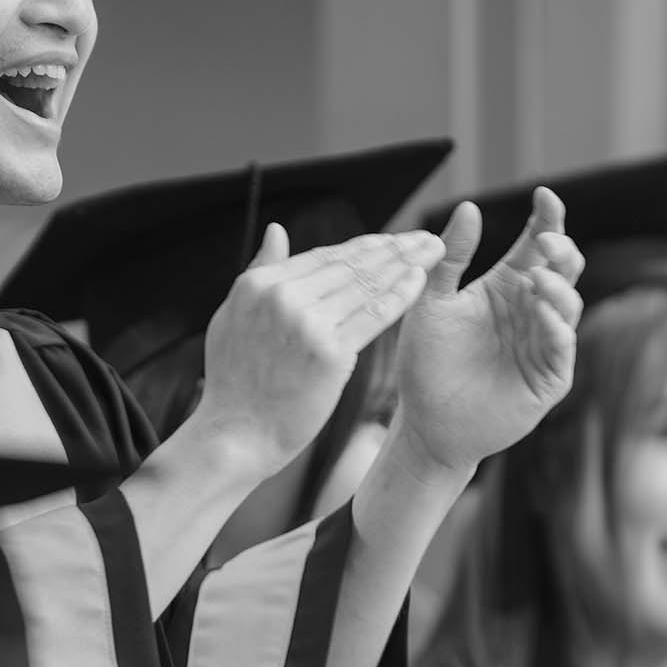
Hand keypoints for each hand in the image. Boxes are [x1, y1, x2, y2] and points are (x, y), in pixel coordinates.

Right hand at [186, 227, 441, 482]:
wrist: (235, 437)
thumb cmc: (233, 385)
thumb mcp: (232, 316)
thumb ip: (259, 271)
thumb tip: (277, 230)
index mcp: (258, 284)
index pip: (323, 257)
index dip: (364, 246)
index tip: (392, 241)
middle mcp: (281, 296)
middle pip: (349, 264)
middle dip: (393, 247)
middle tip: (427, 236)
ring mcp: (306, 323)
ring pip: (366, 284)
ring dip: (405, 263)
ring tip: (433, 250)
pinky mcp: (329, 352)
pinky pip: (373, 315)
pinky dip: (400, 295)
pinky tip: (421, 279)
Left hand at [387, 191, 584, 478]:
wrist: (424, 423)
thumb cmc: (426, 363)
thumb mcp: (431, 302)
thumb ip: (450, 258)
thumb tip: (469, 206)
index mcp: (506, 287)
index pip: (535, 244)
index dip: (546, 218)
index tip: (543, 194)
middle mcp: (531, 310)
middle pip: (563, 268)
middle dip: (561, 248)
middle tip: (545, 240)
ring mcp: (543, 343)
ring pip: (569, 304)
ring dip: (558, 286)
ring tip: (537, 278)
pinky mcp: (549, 377)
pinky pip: (561, 345)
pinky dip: (554, 325)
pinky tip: (538, 310)